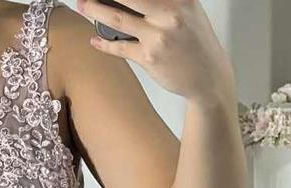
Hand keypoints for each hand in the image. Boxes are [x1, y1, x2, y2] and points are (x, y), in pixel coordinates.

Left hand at [76, 0, 234, 106]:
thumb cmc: (196, 43)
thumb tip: (134, 0)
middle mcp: (169, 13)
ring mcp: (157, 36)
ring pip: (118, 18)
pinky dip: (104, 43)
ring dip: (95, 10)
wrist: (208, 77)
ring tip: (82, 5)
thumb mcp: (189, 10)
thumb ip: (166, 0)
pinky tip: (94, 39)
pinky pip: (120, 48)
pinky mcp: (149, 58)